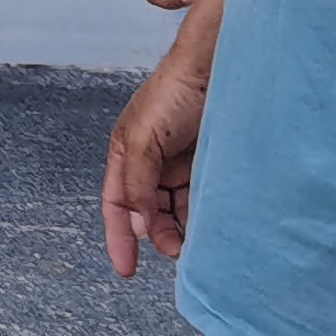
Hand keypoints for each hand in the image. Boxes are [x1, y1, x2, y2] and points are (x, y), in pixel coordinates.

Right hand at [101, 56, 205, 275]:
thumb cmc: (175, 91)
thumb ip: (135, 183)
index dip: (119, 237)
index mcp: (126, 154)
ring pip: (175, 208)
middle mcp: (151, 161)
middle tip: (175, 252)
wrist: (218, 68)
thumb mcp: (142, 140)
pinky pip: (200, 198)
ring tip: (195, 242)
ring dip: (181, 227)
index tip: (126, 268)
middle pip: (147, 212)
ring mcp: (180, 163)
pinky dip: (201, 214)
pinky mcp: (207, 163)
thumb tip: (137, 223)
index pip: (117, 205)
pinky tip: (210, 223)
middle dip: (157, 235)